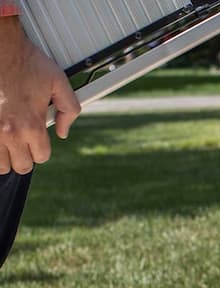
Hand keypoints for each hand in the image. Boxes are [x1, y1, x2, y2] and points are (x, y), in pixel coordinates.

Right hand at [0, 17, 80, 174]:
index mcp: (32, 126)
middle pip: (20, 166)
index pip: (41, 157)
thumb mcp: (59, 83)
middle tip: (22, 143)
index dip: (41, 149)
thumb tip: (63, 133)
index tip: (38, 140)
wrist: (0, 47)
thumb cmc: (28, 62)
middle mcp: (10, 132)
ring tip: (7, 143)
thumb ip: (70, 110)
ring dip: (4, 156)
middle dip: (24, 157)